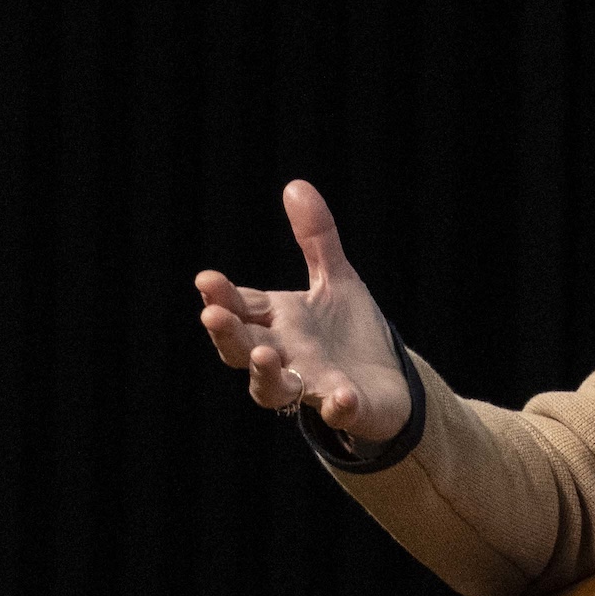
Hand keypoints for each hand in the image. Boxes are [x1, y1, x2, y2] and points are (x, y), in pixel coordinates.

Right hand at [192, 180, 412, 447]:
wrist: (387, 382)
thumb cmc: (347, 333)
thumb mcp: (335, 280)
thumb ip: (316, 238)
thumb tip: (295, 185)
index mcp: (277, 324)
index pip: (241, 308)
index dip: (222, 296)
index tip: (207, 279)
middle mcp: (284, 357)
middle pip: (241, 350)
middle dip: (226, 333)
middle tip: (213, 315)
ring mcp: (312, 385)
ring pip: (273, 389)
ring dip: (265, 373)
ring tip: (264, 352)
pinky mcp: (347, 406)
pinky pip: (338, 410)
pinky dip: (337, 404)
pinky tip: (341, 395)